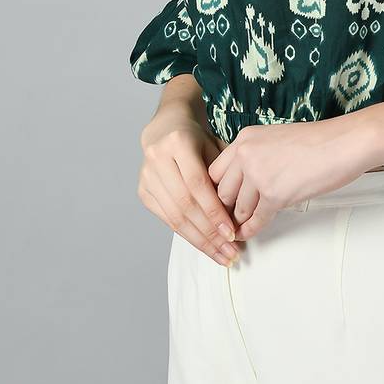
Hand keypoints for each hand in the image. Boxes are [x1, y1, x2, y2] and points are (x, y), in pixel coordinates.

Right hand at [137, 108, 245, 265]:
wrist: (166, 128)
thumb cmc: (197, 139)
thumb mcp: (214, 146)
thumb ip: (224, 173)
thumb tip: (241, 211)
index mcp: (178, 142)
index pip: (197, 184)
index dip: (214, 211)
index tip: (232, 232)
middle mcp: (158, 159)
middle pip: (185, 204)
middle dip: (209, 232)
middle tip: (230, 251)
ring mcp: (147, 176)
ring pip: (174, 216)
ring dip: (199, 240)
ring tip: (220, 255)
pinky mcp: (143, 191)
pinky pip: (166, 219)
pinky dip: (187, 234)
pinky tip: (204, 244)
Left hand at [207, 116, 370, 240]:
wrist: (343, 143)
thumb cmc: (318, 140)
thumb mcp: (275, 138)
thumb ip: (255, 155)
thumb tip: (244, 180)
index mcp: (245, 138)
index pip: (215, 171)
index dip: (218, 190)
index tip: (222, 201)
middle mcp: (246, 154)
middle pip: (221, 192)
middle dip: (226, 208)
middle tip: (230, 218)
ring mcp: (259, 175)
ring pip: (238, 208)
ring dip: (241, 220)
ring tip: (241, 227)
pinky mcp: (274, 194)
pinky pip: (256, 219)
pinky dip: (252, 230)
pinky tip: (250, 233)